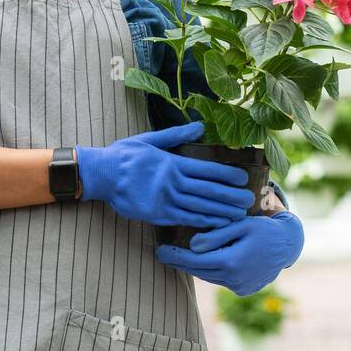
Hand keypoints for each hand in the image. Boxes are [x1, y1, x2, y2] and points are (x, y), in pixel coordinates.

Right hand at [76, 121, 254, 227]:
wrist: (101, 174)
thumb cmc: (125, 154)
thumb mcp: (150, 139)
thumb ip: (177, 134)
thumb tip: (200, 127)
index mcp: (172, 162)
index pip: (206, 169)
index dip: (227, 175)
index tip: (243, 178)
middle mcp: (172, 182)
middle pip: (208, 190)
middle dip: (230, 196)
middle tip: (249, 199)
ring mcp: (164, 199)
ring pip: (199, 206)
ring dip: (221, 211)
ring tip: (239, 214)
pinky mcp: (156, 214)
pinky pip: (184, 218)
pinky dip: (202, 221)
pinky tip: (216, 223)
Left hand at [155, 211, 304, 296]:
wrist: (287, 245)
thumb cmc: (263, 228)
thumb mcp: (240, 224)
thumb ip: (216, 235)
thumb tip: (192, 246)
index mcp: (232, 261)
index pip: (195, 261)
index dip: (175, 256)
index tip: (160, 251)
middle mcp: (235, 279)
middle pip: (199, 271)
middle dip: (181, 262)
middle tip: (164, 253)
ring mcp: (240, 287)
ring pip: (209, 276)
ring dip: (196, 267)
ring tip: (181, 256)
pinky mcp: (244, 290)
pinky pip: (221, 280)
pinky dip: (212, 271)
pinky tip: (204, 261)